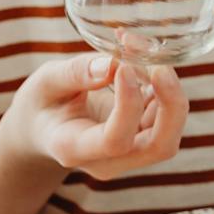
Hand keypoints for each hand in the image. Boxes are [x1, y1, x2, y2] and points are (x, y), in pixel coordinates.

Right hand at [0, 54, 187, 179]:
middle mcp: (107, 161)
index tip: (124, 66)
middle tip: (160, 64)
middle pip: (160, 146)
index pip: (115, 140)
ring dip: (168, 89)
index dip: (129, 103)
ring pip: (169, 131)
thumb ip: (74, 74)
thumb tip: (113, 65)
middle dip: (171, 103)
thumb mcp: (45, 82)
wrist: (44, 128)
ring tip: (142, 52)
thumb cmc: (42, 105)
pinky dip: (164, 87)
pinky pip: (166, 117)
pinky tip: (144, 61)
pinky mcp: (143, 139)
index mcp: (73, 149)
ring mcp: (129, 155)